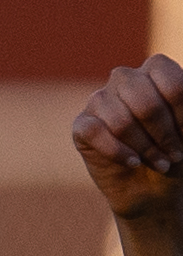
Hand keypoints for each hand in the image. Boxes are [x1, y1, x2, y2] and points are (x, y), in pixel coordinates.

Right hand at [73, 57, 182, 222]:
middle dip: (163, 135)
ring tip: (158, 163)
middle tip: (174, 155)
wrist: (151, 185)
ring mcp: (100, 100)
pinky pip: (95, 133)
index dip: (182, 115)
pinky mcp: (81, 125)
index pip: (173, 84)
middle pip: (146, 104)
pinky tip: (132, 163)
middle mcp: (125, 79)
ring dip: (145, 149)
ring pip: (121, 122)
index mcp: (156, 70)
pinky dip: (118, 152)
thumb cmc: (176, 151)